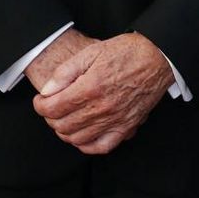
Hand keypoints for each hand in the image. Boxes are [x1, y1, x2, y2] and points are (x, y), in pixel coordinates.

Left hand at [32, 32, 173, 154]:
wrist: (158, 56)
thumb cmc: (128, 51)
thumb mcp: (93, 51)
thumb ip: (66, 71)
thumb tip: (48, 90)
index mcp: (90, 87)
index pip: (52, 108)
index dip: (40, 105)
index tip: (41, 100)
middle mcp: (101, 108)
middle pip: (62, 125)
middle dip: (51, 117)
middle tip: (53, 107)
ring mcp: (114, 119)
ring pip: (77, 138)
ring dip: (65, 131)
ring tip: (66, 119)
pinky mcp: (126, 126)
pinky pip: (101, 146)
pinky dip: (87, 145)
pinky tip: (83, 135)